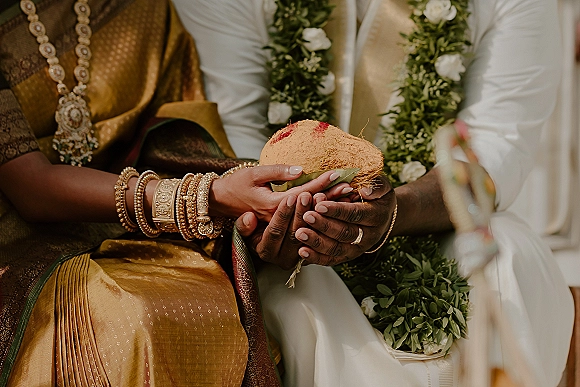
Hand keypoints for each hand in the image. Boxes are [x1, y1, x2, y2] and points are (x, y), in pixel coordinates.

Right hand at [210, 165, 342, 221]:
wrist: (219, 202)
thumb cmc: (236, 185)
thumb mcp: (254, 173)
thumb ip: (277, 171)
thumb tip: (300, 169)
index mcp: (271, 205)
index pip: (302, 193)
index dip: (320, 183)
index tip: (337, 173)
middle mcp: (276, 219)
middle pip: (310, 209)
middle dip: (330, 198)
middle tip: (349, 187)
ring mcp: (277, 228)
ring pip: (308, 220)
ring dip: (327, 209)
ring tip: (346, 198)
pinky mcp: (278, 232)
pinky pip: (302, 227)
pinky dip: (318, 218)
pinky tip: (332, 210)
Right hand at [234, 183, 353, 268]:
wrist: (258, 224)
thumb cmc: (250, 216)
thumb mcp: (242, 221)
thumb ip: (244, 223)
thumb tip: (249, 218)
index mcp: (264, 250)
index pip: (276, 231)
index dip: (284, 213)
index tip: (292, 196)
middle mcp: (282, 258)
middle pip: (298, 232)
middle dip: (307, 211)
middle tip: (315, 193)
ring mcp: (299, 257)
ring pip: (313, 232)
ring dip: (323, 213)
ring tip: (329, 194)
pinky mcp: (312, 250)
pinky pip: (323, 232)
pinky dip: (331, 216)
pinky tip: (340, 201)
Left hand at [294, 175, 395, 265]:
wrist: (380, 215)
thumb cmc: (376, 195)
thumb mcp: (381, 186)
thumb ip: (376, 185)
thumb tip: (366, 190)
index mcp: (376, 216)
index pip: (355, 214)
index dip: (338, 211)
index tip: (320, 205)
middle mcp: (368, 236)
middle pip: (344, 233)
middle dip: (324, 225)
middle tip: (306, 216)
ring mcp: (356, 248)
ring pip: (336, 248)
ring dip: (317, 242)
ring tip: (300, 233)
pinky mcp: (346, 256)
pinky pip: (331, 259)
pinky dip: (316, 257)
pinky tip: (302, 252)